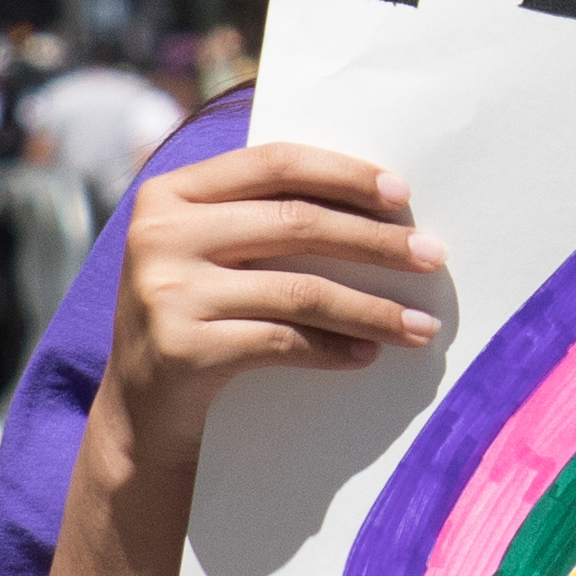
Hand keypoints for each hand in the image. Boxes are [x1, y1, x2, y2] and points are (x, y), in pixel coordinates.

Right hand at [100, 138, 448, 481]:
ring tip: (421, 325)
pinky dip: (335, 349)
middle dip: (376, 240)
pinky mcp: (182, 350)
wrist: (141, 412)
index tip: (402, 194)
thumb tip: (382, 206)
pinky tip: (368, 354)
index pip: (273, 163)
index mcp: (170, 193)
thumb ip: (261, 218)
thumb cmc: (197, 317)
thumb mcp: (211, 254)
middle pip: (295, 222)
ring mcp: (166, 293)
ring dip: (372, 308)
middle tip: (434, 256)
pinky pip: (283, 342)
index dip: (344, 174)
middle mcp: (160, 234)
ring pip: (300, 289)